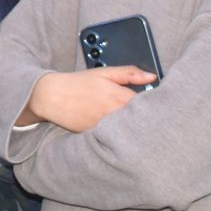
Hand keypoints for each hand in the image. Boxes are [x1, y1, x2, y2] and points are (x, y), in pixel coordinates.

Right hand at [20, 67, 153, 131]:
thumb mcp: (104, 73)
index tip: (159, 104)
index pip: (147, 105)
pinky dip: (118, 135)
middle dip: (145, 118)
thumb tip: (152, 77)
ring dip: (131, 127)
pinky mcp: (96, 137)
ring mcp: (105, 128)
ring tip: (136, 125)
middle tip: (153, 117)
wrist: (51, 96)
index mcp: (119, 97)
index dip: (154, 105)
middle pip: (139, 120)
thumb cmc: (78, 83)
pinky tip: (119, 132)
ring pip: (127, 131)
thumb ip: (130, 74)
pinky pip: (113, 137)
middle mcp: (114, 115)